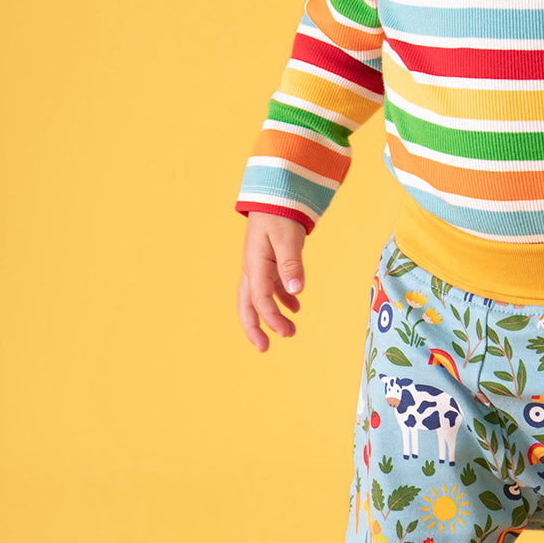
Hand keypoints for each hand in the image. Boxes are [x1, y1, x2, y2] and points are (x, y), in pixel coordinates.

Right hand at [237, 212, 307, 350]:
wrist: (275, 194)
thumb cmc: (280, 213)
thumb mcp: (288, 238)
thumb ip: (292, 263)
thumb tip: (296, 290)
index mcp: (255, 264)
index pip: (260, 298)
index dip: (271, 318)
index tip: (286, 333)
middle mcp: (252, 268)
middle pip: (247, 304)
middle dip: (255, 327)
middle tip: (264, 348)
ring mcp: (259, 265)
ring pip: (259, 297)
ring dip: (272, 315)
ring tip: (290, 331)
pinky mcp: (268, 261)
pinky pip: (270, 286)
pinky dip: (282, 299)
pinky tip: (296, 307)